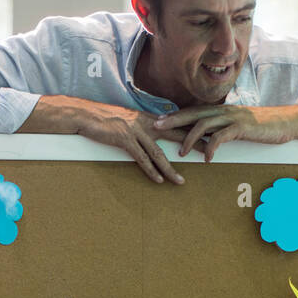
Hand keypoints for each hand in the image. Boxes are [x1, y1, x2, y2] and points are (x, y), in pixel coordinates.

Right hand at [75, 102, 198, 183]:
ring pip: (158, 153)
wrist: (87, 114)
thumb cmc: (106, 119)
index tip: (209, 136)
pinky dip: (150, 170)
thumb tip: (155, 133)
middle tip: (210, 153)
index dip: (193, 131)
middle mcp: (147, 123)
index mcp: (150, 118)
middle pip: (176, 135)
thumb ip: (144, 126)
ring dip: (170, 169)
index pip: (177, 124)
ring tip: (180, 182)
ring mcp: (136, 131)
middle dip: (194, 144)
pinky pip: (141, 158)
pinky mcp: (125, 139)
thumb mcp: (129, 120)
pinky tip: (158, 180)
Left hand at [153, 104, 297, 161]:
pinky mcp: (241, 127)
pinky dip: (212, 148)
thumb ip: (220, 128)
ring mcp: (232, 118)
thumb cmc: (259, 126)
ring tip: (181, 152)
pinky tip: (207, 160)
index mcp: (220, 110)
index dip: (175, 115)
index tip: (159, 120)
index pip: (192, 111)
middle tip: (157, 127)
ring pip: (204, 125)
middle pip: (193, 114)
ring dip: (190, 139)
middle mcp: (223, 111)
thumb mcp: (236, 125)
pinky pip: (222, 137)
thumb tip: (204, 137)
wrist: (283, 122)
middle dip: (173, 120)